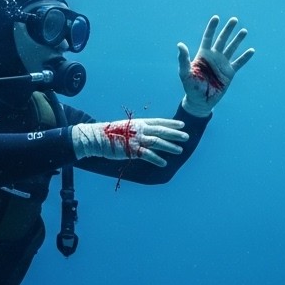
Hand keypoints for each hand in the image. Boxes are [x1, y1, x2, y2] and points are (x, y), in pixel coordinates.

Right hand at [71, 118, 187, 166]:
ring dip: (170, 146)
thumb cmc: (112, 133)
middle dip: (175, 134)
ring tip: (180, 150)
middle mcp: (140, 129)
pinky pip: (147, 155)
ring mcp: (137, 139)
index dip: (171, 123)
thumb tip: (149, 132)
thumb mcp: (128, 127)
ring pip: (158, 142)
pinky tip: (164, 163)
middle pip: (162, 131)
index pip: (159, 121)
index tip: (182, 124)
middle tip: (187, 137)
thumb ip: (139, 129)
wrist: (97, 137)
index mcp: (140, 122)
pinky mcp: (132, 150)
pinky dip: (157, 159)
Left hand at [177, 15, 254, 116]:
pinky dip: (245, 57)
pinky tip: (251, 50)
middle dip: (228, 30)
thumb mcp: (185, 72)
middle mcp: (214, 57)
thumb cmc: (190, 86)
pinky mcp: (230, 73)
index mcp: (203, 54)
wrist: (200, 101)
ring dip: (238, 40)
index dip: (212, 28)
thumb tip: (180, 44)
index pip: (208, 37)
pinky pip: (239, 63)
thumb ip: (183, 59)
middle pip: (222, 40)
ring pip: (232, 48)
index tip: (216, 18)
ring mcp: (223, 64)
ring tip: (244, 31)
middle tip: (234, 19)